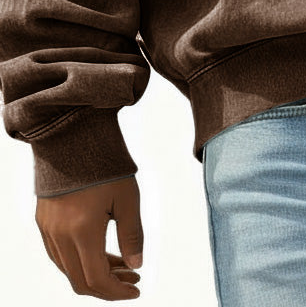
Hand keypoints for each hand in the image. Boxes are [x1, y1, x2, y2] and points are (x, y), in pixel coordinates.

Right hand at [35, 174, 142, 299]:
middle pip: (80, 281)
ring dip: (95, 273)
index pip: (97, 279)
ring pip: (69, 269)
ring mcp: (48, 230)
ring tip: (123, 264)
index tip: (137, 289)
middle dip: (108, 286)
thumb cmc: (105, 165)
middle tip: (132, 279)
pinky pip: (59, 254)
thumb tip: (137, 265)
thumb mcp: (128, 198)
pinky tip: (101, 252)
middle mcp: (60, 235)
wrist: (73, 137)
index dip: (117, 291)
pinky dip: (80, 260)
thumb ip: (132, 234)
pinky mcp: (43, 222)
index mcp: (82, 231)